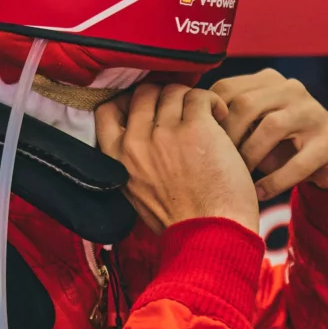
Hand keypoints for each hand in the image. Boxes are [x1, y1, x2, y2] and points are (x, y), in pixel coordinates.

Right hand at [96, 83, 258, 233]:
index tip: (149, 109)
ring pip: (172, 91)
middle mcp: (136, 142)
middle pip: (143, 92)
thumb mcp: (136, 193)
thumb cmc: (181, 222)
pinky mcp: (195, 128)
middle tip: (182, 111)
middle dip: (163, 96)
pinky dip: (212, 102)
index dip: (128, 101)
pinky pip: (200, 95)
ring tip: (206, 117)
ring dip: (190, 99)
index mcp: (117, 159)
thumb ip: (132, 162)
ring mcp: (165, 133)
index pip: (107, 109)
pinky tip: (220, 117)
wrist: (210, 237)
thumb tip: (143, 132)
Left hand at [210, 68, 327, 199]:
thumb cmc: (283, 144)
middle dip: (226, 137)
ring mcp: (314, 113)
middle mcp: (292, 90)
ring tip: (238, 177)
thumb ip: (228, 120)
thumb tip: (184, 127)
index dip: (210, 115)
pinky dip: (275, 180)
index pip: (227, 88)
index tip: (199, 143)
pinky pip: (299, 161)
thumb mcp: (255, 127)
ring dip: (249, 156)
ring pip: (272, 127)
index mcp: (269, 82)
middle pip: (246, 104)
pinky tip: (259, 192)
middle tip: (215, 163)